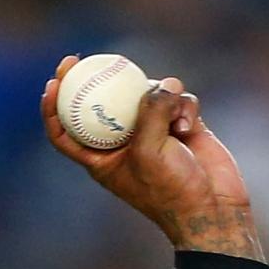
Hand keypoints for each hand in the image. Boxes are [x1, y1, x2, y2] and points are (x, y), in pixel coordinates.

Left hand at [42, 55, 262, 260]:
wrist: (214, 209)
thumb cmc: (172, 191)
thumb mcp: (150, 151)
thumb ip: (149, 112)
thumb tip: (158, 86)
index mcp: (102, 159)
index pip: (66, 132)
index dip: (54, 107)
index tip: (54, 82)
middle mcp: (125, 143)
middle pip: (104, 103)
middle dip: (97, 79)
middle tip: (90, 58)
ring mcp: (154, 132)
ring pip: (148, 94)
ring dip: (162, 96)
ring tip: (174, 116)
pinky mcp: (180, 126)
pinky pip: (178, 100)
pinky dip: (184, 106)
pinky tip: (190, 126)